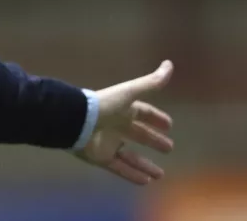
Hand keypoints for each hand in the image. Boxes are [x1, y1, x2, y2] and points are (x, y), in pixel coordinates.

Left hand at [75, 60, 174, 184]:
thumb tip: (169, 64)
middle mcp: (116, 126)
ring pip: (130, 156)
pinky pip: (119, 168)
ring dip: (145, 164)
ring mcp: (108, 143)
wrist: (76, 120)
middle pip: (138, 134)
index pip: (142, 113)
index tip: (169, 125)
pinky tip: (146, 181)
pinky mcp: (101, 157)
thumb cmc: (105, 105)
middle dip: (153, 140)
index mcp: (122, 109)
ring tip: (160, 174)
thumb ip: (150, 82)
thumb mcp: (130, 93)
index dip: (155, 118)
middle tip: (169, 148)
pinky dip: (132, 174)